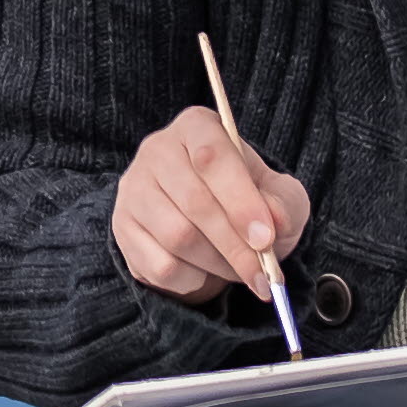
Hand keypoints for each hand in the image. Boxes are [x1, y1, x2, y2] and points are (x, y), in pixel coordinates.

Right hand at [114, 88, 306, 313]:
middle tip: (263, 274)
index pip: (212, 158)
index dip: (241, 201)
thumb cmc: (247, 201)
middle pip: (194, 203)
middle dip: (236, 246)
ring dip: (217, 264)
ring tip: (239, 271)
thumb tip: (275, 222)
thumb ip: (283, 204)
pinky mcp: (122, 228)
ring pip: (177, 237)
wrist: (211, 224)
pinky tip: (206, 271)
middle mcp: (158, 150)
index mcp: (197, 127)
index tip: (266, 238)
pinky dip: (192, 278)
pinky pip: (160, 265)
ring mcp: (134, 189)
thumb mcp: (278, 195)